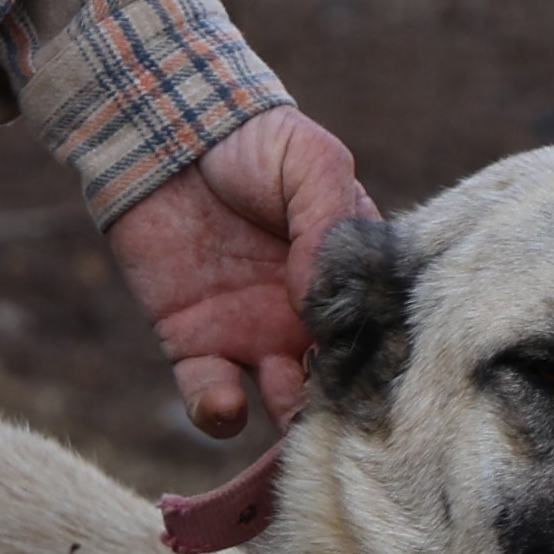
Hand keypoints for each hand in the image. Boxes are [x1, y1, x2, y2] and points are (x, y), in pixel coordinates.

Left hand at [105, 104, 374, 439]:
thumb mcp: (312, 163)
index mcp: (347, 278)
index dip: (384, 353)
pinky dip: (218, 413)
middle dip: (345, 403)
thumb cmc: (254, 144)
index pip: (377, 328)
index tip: (386, 370)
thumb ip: (327, 224)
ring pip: (283, 403)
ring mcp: (253, 337)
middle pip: (338, 380)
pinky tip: (224, 404)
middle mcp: (306, 319)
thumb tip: (317, 296)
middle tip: (346, 410)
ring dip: (292, 420)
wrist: (167, 133)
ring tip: (292, 411)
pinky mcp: (194, 346)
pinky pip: (210, 398)